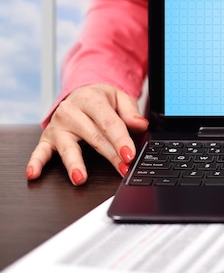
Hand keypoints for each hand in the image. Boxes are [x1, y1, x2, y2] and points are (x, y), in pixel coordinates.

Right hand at [26, 84, 148, 184]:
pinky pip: (40, 151)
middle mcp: (71, 111)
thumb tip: (141, 124)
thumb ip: (131, 111)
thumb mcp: (120, 98)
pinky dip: (36, 162)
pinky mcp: (47, 137)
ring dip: (74, 163)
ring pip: (68, 147)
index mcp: (91, 99)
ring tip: (80, 178)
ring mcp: (58, 125)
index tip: (129, 155)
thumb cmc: (101, 100)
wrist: (81, 93)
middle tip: (122, 169)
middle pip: (93, 137)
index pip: (108, 122)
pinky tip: (33, 173)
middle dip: (110, 156)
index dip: (120, 140)